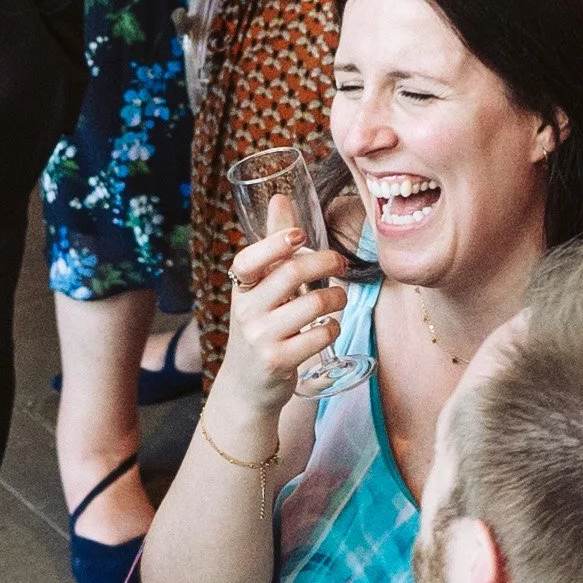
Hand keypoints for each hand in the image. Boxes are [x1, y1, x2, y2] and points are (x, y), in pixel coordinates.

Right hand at [218, 221, 346, 416]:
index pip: (249, 259)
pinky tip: (328, 327)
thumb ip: (273, 245)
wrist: (247, 385)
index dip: (274, 244)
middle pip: (292, 274)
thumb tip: (280, 197)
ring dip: (337, 297)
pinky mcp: (278, 361)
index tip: (300, 235)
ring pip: (313, 304)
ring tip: (339, 299)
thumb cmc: (261, 325)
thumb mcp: (260, 288)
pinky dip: (333, 327)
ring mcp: (261, 337)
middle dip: (326, 262)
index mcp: (241, 286)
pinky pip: (321, 335)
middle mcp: (246, 310)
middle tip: (341, 263)